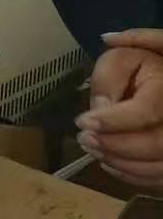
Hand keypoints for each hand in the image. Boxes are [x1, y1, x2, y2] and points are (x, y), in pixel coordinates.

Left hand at [77, 31, 162, 186]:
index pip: (145, 111)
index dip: (112, 121)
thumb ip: (107, 80)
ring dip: (122, 164)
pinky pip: (161, 176)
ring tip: (93, 150)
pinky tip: (110, 163)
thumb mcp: (118, 61)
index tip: (82, 122)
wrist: (159, 78)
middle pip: (157, 145)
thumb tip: (100, 110)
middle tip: (85, 140)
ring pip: (161, 166)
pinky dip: (134, 175)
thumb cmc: (138, 67)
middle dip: (115, 146)